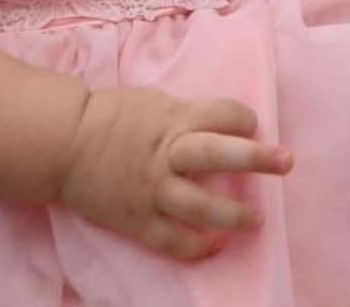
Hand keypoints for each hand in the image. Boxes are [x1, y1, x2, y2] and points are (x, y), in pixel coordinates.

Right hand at [58, 88, 291, 260]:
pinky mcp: (137, 220)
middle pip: (217, 154)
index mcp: (172, 118)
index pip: (220, 114)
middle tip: (286, 161)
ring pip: (199, 206)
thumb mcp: (155, 101)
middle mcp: (166, 154)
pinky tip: (217, 246)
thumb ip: (187, 114)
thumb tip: (221, 123)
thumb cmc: (112, 115)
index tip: (252, 124)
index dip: (242, 118)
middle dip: (256, 158)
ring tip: (259, 220)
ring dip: (233, 215)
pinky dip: (197, 248)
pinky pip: (172, 241)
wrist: (64, 144)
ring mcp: (152, 190)